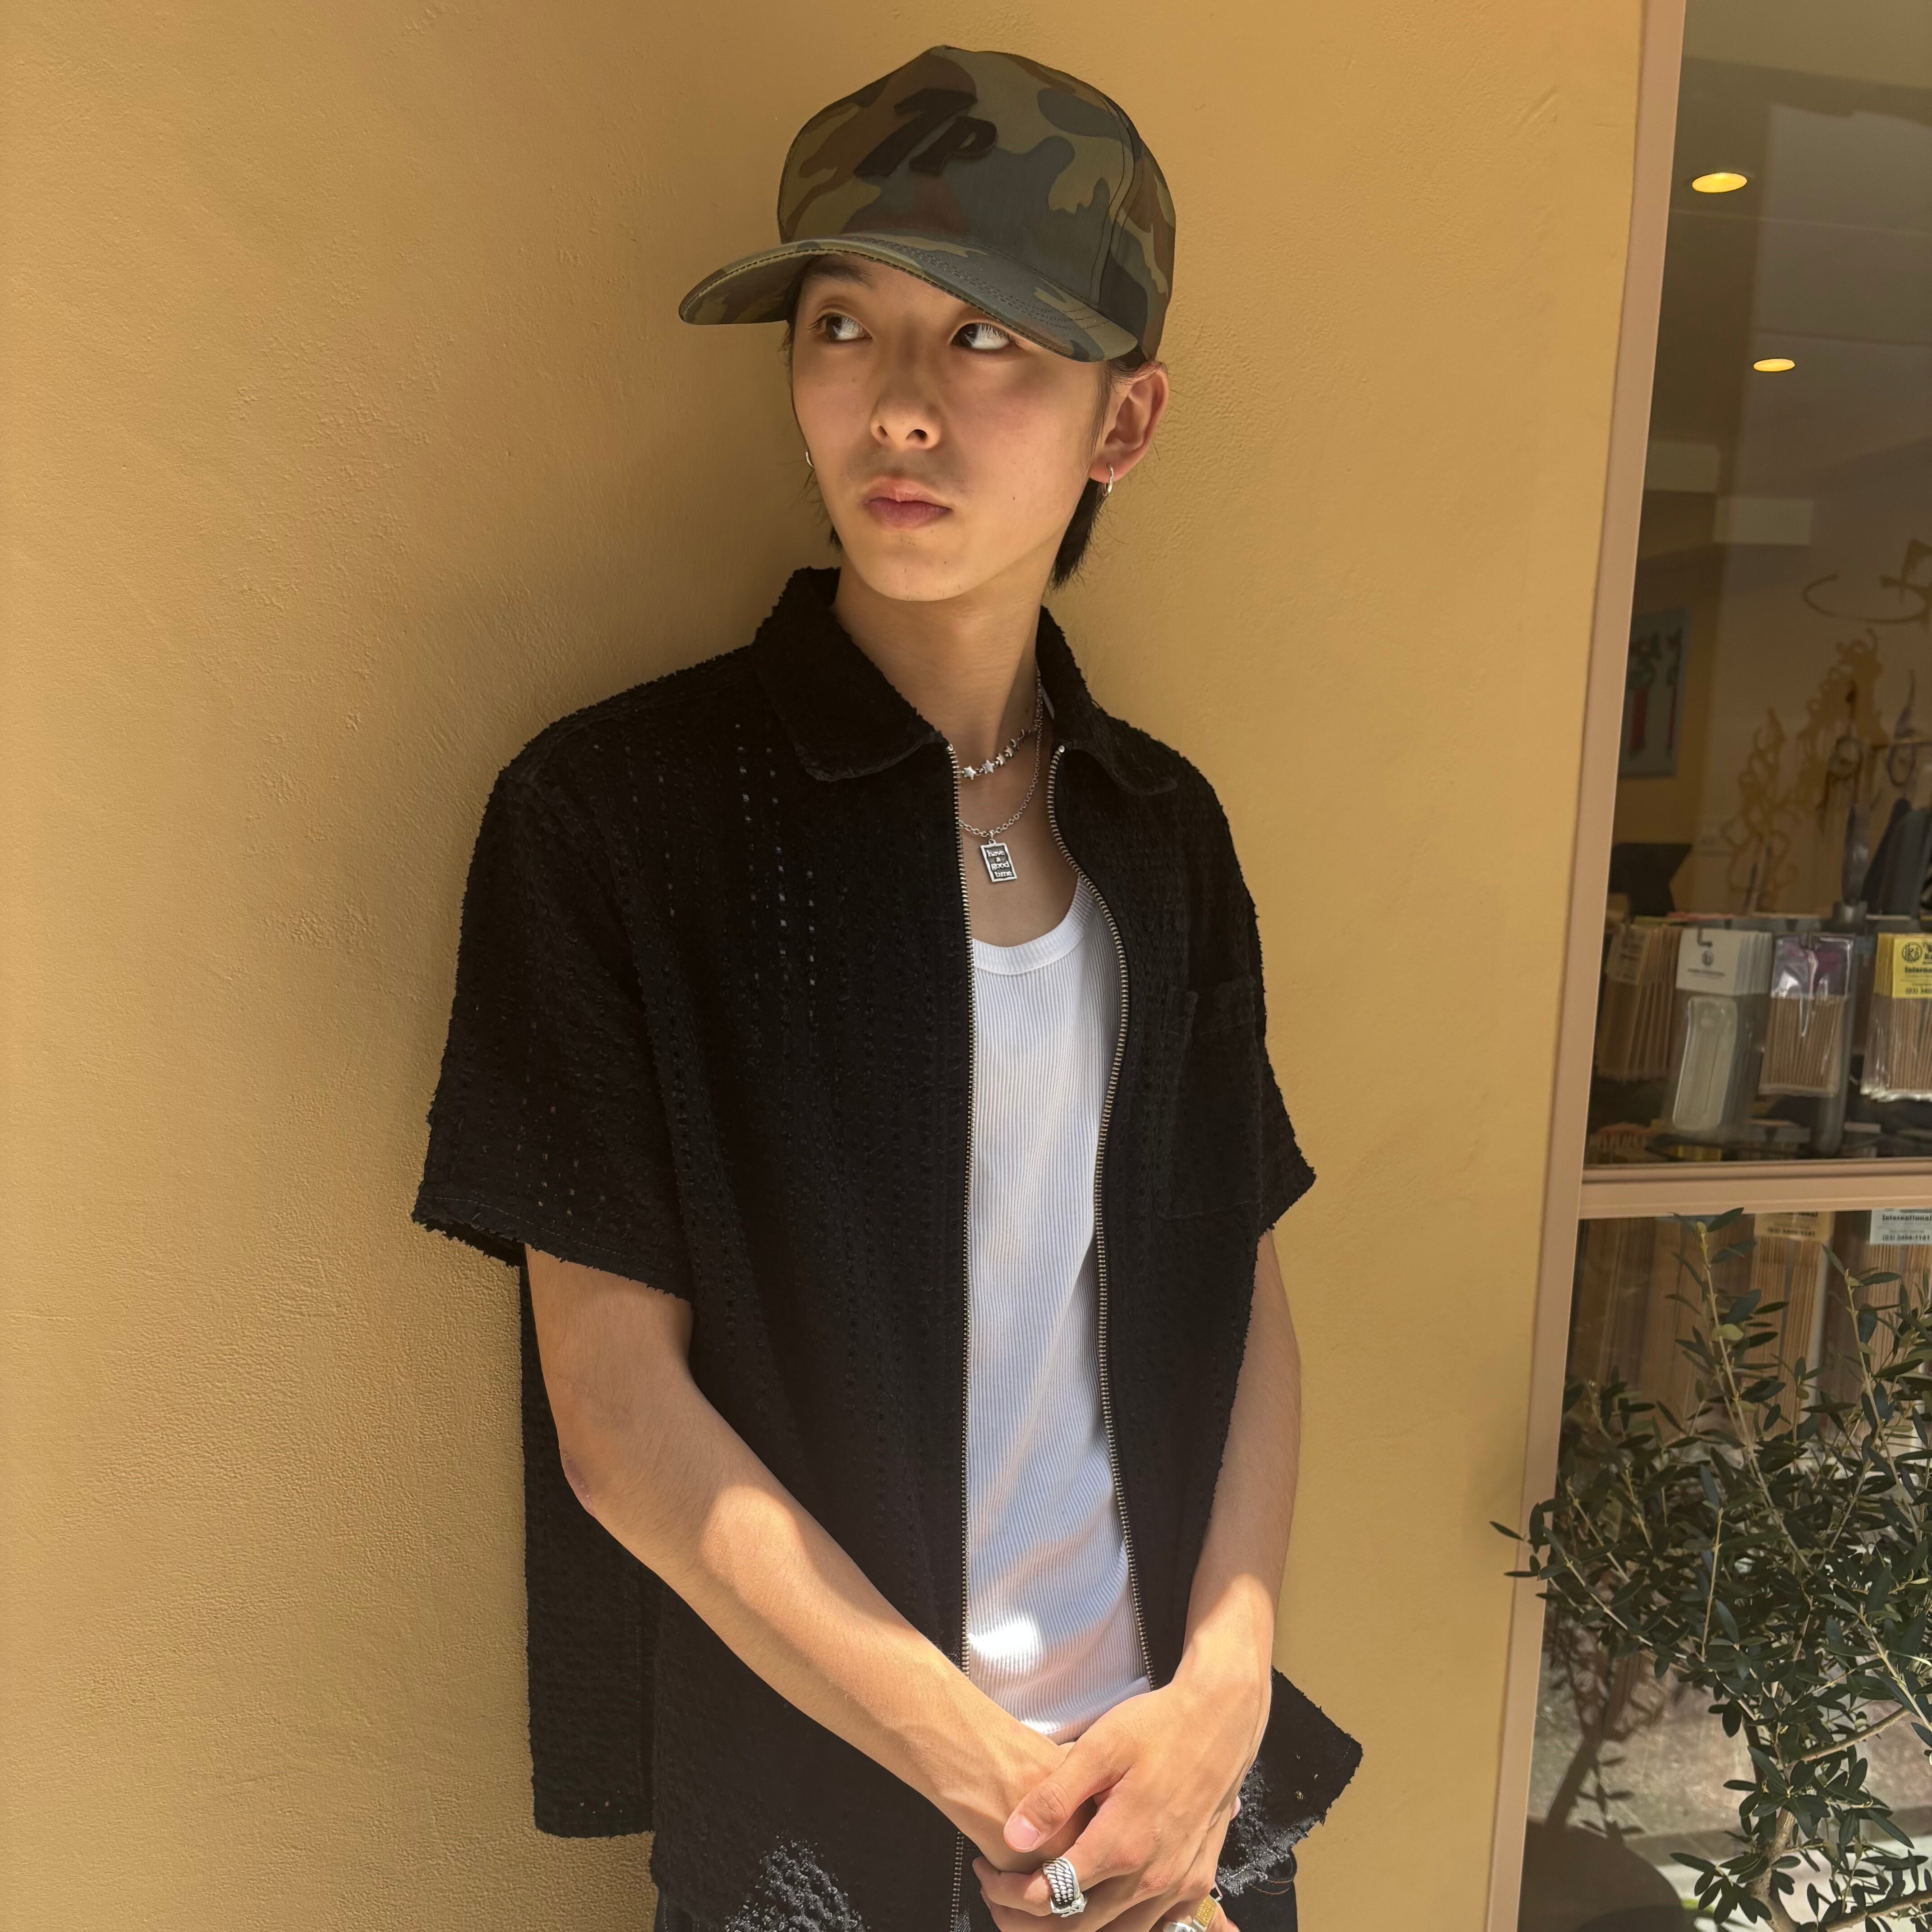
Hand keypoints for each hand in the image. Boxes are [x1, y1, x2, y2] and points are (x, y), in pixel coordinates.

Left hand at [972, 1663, 1268, 1931]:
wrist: (1222, 1719)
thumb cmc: (1158, 1727)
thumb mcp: (1100, 1747)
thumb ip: (1055, 1796)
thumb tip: (1012, 1836)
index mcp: (1122, 1845)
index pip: (1052, 1895)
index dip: (1011, 1894)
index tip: (988, 1876)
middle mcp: (1151, 1878)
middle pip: (1079, 1927)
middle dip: (1031, 1921)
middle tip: (1000, 1896)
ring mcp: (1178, 1885)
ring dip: (1073, 1927)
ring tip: (1040, 1903)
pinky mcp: (1195, 1880)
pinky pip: (1153, 1924)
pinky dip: (1119, 1924)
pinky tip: (1096, 1901)